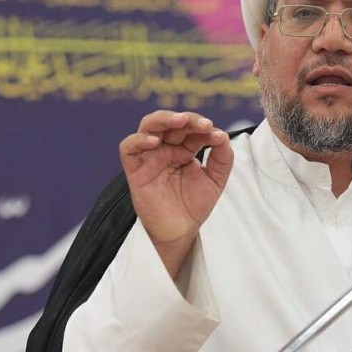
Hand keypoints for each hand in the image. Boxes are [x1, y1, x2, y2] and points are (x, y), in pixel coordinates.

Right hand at [119, 110, 233, 277]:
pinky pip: (128, 148)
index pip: (192, 129)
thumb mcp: (215, 179)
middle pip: (171, 122)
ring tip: (180, 121)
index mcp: (184, 148)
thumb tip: (222, 135)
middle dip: (188, 119)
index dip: (205, 128)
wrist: (180, 232)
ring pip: (148, 126)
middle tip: (203, 124)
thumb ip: (222, 158)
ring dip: (164, 119)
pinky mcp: (135, 170)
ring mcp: (150, 157)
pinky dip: (138, 140)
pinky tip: (154, 141)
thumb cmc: (194, 205)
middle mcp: (166, 149)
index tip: (218, 136)